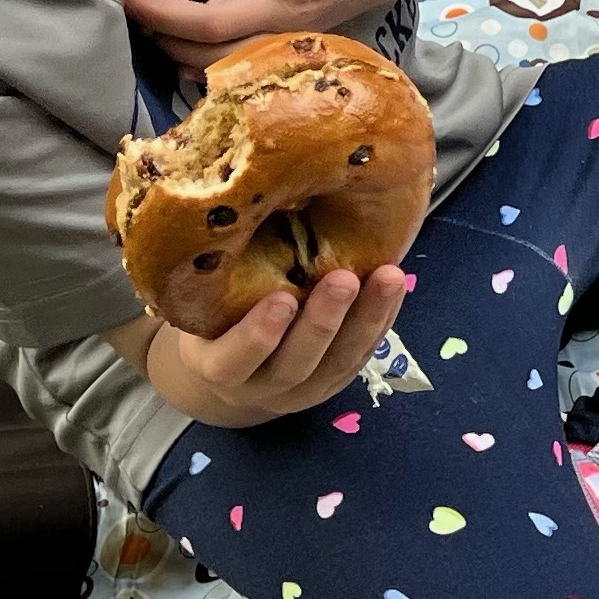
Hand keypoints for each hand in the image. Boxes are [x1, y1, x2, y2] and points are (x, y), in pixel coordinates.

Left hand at [111, 0, 468, 55]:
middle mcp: (284, 5)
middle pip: (204, 25)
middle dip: (154, 14)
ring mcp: (290, 31)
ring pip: (221, 57)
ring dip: (173, 45)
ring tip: (144, 22)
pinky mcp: (295, 42)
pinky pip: (241, 65)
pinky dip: (205, 64)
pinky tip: (181, 49)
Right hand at [143, 267, 412, 428]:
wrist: (235, 370)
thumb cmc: (214, 319)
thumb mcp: (204, 305)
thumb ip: (217, 279)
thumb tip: (240, 210)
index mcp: (217, 367)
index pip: (234, 361)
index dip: (258, 335)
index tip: (281, 299)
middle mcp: (262, 386)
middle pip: (297, 362)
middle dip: (324, 321)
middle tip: (343, 279)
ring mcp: (304, 389)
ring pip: (339, 361)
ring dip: (367, 318)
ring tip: (388, 277)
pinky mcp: (336, 381)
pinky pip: (363, 354)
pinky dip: (381, 319)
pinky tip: (395, 285)